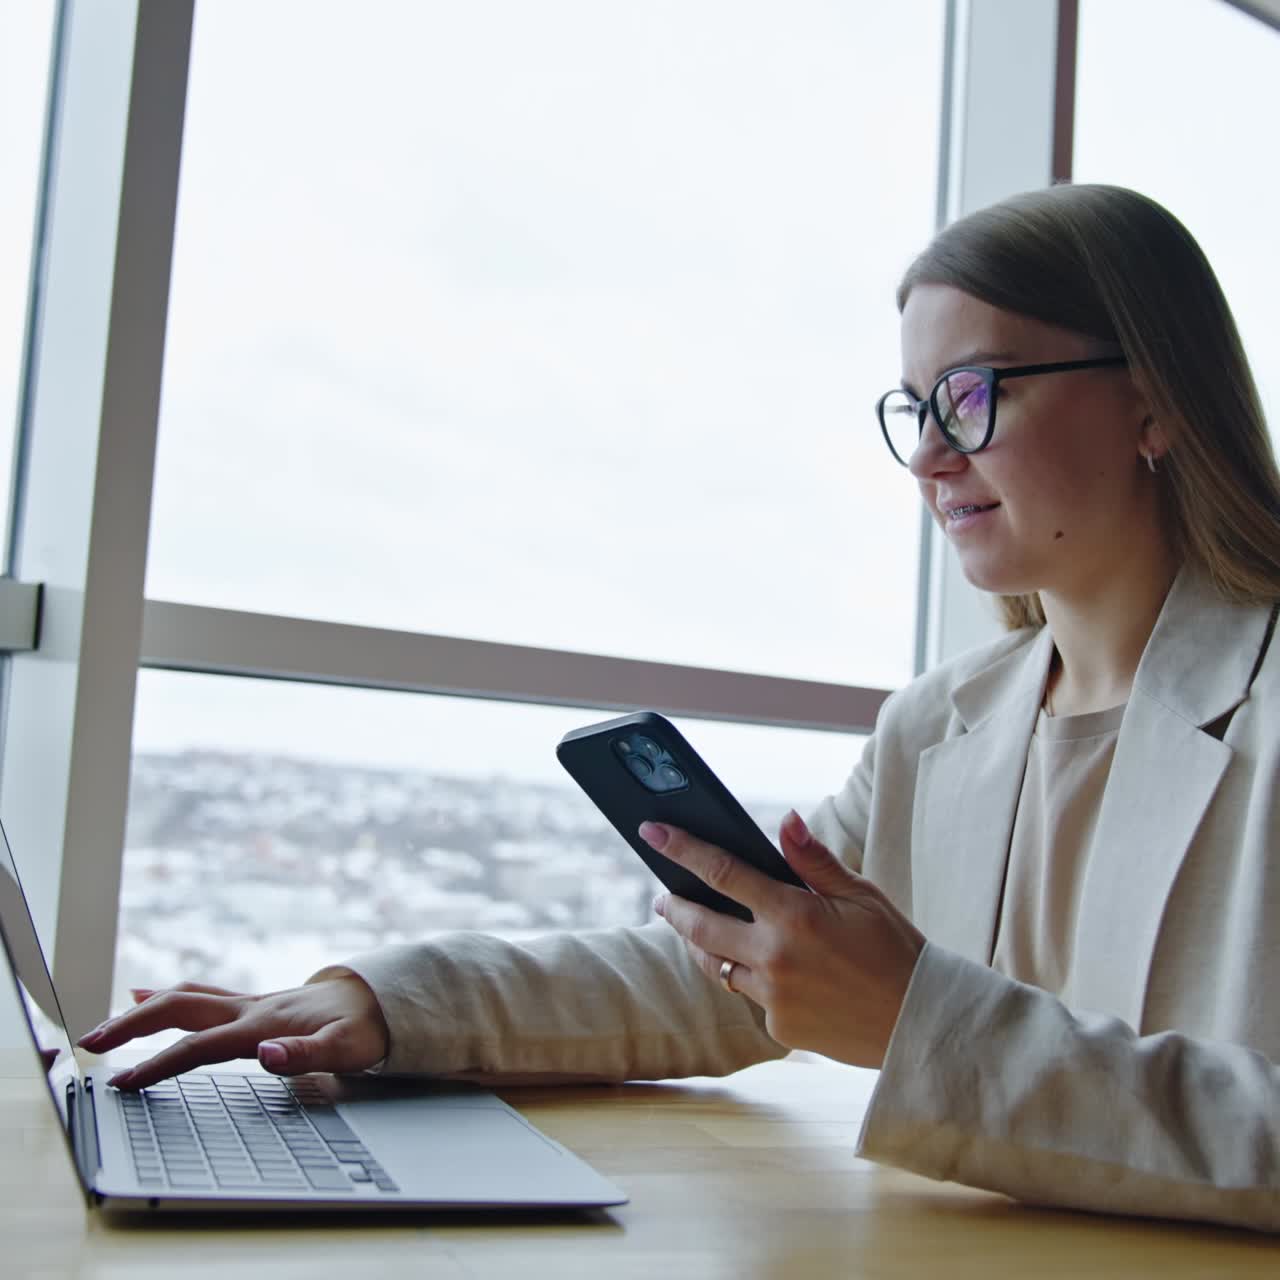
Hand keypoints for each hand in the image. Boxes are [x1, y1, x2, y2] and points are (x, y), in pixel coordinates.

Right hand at [76, 974, 390, 1090]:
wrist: (385, 1000)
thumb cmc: (366, 1028)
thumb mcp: (347, 1049)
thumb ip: (306, 1053)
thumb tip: (266, 1055)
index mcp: (262, 1025)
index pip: (198, 1047)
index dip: (158, 1065)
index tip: (121, 1083)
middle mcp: (251, 1009)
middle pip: (179, 1009)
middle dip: (132, 1025)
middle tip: (91, 1043)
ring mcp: (252, 1003)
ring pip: (187, 997)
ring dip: (144, 1009)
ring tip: (108, 1022)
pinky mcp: (256, 1004)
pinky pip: (203, 995)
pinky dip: (170, 997)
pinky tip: (150, 996)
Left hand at [643, 810, 924, 1067]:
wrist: (920, 1023)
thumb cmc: (895, 949)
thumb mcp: (861, 895)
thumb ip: (813, 860)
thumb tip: (784, 820)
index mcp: (794, 915)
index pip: (722, 872)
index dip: (682, 848)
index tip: (652, 832)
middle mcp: (775, 957)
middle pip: (699, 926)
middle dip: (675, 907)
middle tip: (663, 896)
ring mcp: (773, 996)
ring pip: (716, 966)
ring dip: (703, 945)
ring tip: (699, 928)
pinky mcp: (780, 1027)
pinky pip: (750, 996)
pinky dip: (753, 979)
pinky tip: (770, 971)